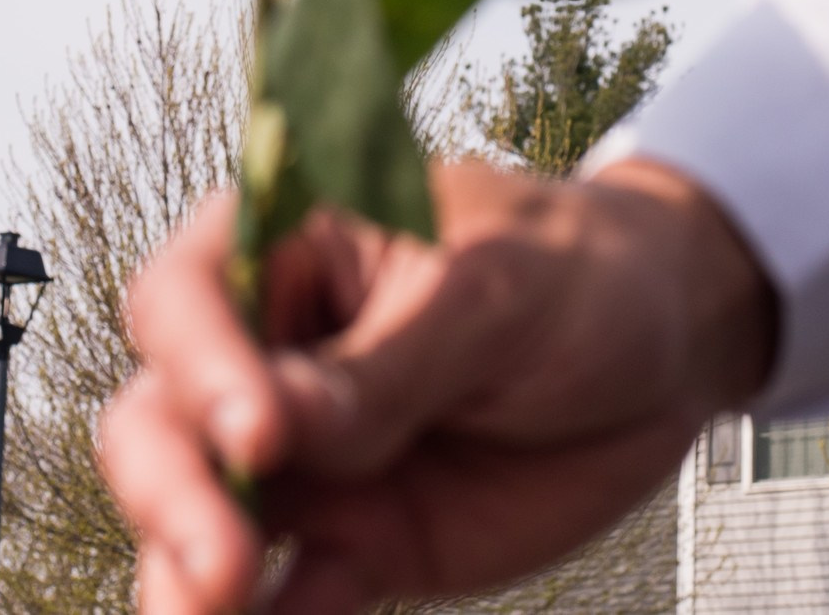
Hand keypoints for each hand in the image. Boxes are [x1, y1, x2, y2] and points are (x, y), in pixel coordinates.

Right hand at [99, 158, 776, 614]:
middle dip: (172, 494)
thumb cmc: (574, 273)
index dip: (200, 367)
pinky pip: (284, 598)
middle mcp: (265, 353)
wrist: (665, 350)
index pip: (188, 299)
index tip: (258, 434)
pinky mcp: (348, 542)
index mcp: (282, 248)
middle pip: (163, 421)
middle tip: (220, 564)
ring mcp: (302, 457)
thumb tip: (277, 424)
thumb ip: (388, 361)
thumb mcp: (495, 292)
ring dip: (189, 579)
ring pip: (201, 520)